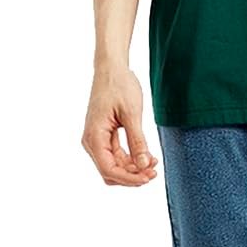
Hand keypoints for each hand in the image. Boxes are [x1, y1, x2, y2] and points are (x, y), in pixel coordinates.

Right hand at [81, 66, 159, 186]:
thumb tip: (143, 166)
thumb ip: (137, 141)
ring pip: (113, 165)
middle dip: (132, 176)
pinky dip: (130, 158)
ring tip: (153, 163)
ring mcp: (97, 139)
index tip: (149, 176)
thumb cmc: (119, 85)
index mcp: (94, 137)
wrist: (111, 68)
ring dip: (132, 168)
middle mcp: (91, 141)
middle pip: (110, 171)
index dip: (130, 178)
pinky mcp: (104, 135)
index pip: (108, 170)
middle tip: (154, 172)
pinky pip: (116, 155)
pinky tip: (146, 156)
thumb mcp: (132, 113)